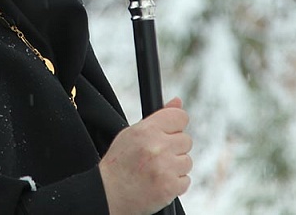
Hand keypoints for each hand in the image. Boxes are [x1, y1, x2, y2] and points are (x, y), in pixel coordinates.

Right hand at [98, 97, 192, 214]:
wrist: (108, 193)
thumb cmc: (119, 163)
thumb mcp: (132, 134)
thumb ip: (158, 117)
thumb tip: (178, 101)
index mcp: (146, 130)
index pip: (180, 117)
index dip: (176, 125)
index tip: (170, 133)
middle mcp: (157, 147)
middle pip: (186, 140)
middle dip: (174, 148)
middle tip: (157, 156)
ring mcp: (165, 168)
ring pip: (187, 161)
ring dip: (175, 167)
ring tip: (156, 170)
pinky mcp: (170, 187)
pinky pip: (186, 180)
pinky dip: (175, 183)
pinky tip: (159, 182)